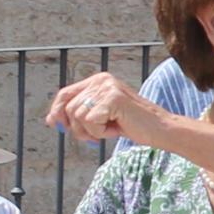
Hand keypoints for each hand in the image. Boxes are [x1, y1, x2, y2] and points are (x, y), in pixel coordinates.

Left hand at [45, 70, 160, 148]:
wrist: (162, 130)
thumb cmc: (134, 125)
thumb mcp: (102, 117)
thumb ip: (79, 114)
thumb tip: (51, 120)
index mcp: (99, 80)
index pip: (65, 94)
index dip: (56, 110)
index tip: (53, 123)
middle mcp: (102, 80)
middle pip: (69, 108)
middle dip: (79, 127)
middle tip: (100, 133)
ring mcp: (107, 88)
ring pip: (78, 117)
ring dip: (93, 131)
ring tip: (113, 128)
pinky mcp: (113, 98)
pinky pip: (90, 121)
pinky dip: (101, 132)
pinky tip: (118, 128)